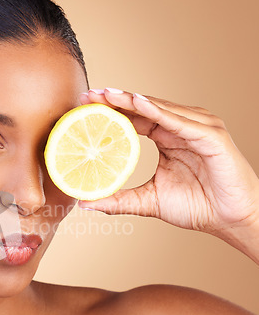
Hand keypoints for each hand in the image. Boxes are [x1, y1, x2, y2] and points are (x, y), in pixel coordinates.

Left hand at [78, 89, 258, 241]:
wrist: (230, 221)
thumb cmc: (197, 206)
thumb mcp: (148, 200)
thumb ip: (118, 200)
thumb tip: (84, 203)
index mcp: (168, 137)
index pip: (135, 118)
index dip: (111, 111)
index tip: (84, 106)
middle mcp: (182, 127)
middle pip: (144, 108)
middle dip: (115, 99)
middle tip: (88, 94)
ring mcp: (198, 128)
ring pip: (159, 109)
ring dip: (131, 100)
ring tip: (105, 94)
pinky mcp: (211, 136)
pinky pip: (179, 121)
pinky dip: (157, 111)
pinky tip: (136, 102)